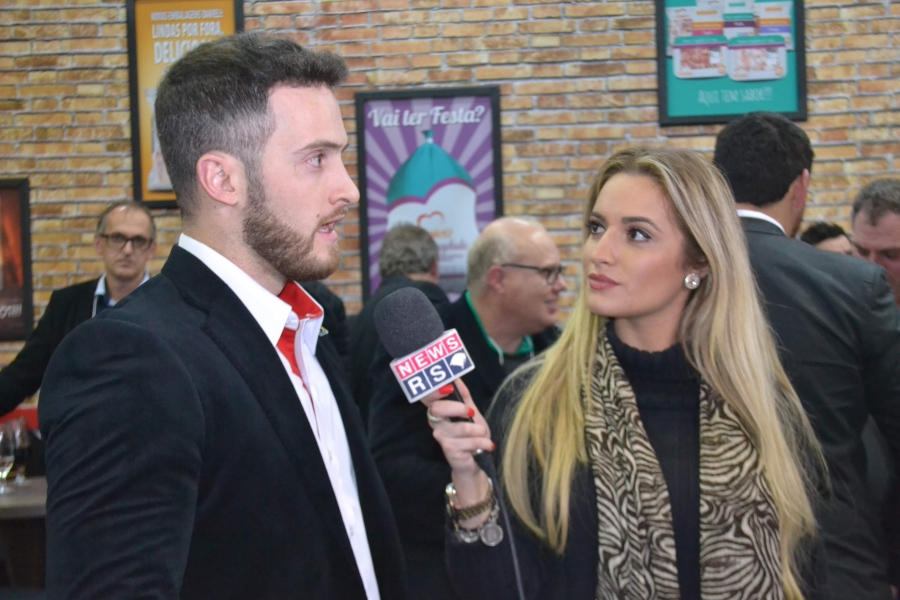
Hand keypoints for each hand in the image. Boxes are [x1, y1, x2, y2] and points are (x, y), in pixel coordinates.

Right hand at [421, 379, 492, 507]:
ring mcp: (441, 437)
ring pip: (461, 427)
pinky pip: (470, 442)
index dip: (433, 391)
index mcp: (438, 411)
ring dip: (479, 430)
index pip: (428, 398)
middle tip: (471, 412)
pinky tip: (487, 445)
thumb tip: (457, 377)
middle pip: (438, 409)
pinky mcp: (450, 450)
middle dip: (458, 408)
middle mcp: (435, 423)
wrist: (475, 461)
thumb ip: (464, 396)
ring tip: (483, 433)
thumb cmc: (472, 435)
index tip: (448, 387)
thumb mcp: (472, 412)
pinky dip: (483, 442)